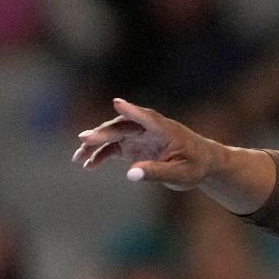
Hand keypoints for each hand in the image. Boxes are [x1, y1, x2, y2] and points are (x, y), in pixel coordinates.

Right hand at [71, 98, 220, 189]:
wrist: (200, 163)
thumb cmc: (195, 166)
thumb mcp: (180, 174)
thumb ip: (156, 173)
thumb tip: (130, 175)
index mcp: (165, 130)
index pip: (148, 118)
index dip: (133, 111)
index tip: (117, 104)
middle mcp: (148, 128)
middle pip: (123, 127)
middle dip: (102, 133)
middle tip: (84, 140)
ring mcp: (139, 135)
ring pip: (113, 136)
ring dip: (95, 145)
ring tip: (78, 158)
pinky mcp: (133, 145)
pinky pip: (113, 148)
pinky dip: (100, 155)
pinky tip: (88, 165)